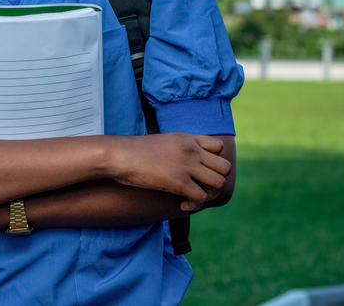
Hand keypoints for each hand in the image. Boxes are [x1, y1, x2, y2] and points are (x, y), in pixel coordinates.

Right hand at [110, 133, 229, 211]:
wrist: (119, 155)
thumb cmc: (135, 151)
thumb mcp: (164, 142)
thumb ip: (179, 149)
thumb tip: (184, 163)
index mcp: (187, 138)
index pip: (219, 146)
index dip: (214, 161)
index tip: (201, 169)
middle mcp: (191, 150)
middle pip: (224, 166)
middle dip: (216, 180)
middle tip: (201, 187)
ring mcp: (187, 165)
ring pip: (219, 183)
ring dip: (209, 194)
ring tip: (194, 197)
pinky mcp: (179, 182)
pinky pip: (202, 197)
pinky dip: (195, 205)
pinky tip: (183, 205)